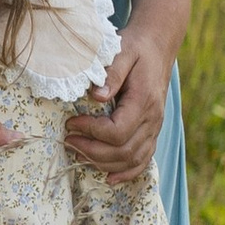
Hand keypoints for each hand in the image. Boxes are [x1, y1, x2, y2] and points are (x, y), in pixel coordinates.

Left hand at [64, 23, 170, 183]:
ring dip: (103, 163)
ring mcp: (155, 128)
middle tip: (68, 140)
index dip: (91, 132)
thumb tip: (96, 95)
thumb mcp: (122, 51)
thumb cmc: (135, 48)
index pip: (117, 131)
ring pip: (132, 159)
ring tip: (78, 153)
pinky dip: (127, 172)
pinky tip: (109, 177)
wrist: (157, 46)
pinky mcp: (152, 132)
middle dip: (92, 150)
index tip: (71, 122)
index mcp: (144, 101)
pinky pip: (143, 160)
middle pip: (123, 151)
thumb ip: (111, 73)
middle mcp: (153, 119)